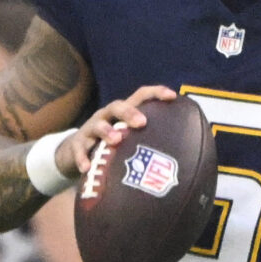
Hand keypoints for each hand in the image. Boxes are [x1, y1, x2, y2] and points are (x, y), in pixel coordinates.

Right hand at [57, 84, 178, 179]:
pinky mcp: (77, 144)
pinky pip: (79, 150)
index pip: (140, 96)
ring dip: (107, 131)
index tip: (172, 96)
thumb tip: (185, 158)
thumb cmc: (111, 145)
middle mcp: (107, 116)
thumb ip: (148, 141)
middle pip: (118, 106)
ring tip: (116, 140)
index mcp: (123, 112)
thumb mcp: (128, 138)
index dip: (156, 93)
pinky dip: (83, 158)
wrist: (75, 151)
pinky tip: (87, 168)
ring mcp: (90, 129)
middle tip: (142, 123)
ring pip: (98, 125)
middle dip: (130, 113)